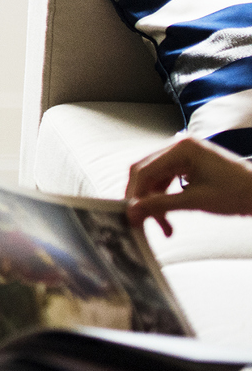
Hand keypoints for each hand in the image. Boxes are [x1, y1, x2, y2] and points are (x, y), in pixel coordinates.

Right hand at [126, 135, 251, 234]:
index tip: (132, 216)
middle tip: (142, 221)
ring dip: (153, 201)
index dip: (135, 194)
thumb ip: (160, 205)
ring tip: (163, 224)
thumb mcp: (196, 201)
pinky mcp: (187, 163)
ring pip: (153, 178)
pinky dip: (163, 197)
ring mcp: (183, 153)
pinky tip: (168, 214)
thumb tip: (132, 212)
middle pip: (145, 172)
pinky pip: (165, 179)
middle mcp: (179, 146)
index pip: (144, 170)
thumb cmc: (237, 194)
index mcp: (182, 148)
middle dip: (143, 198)